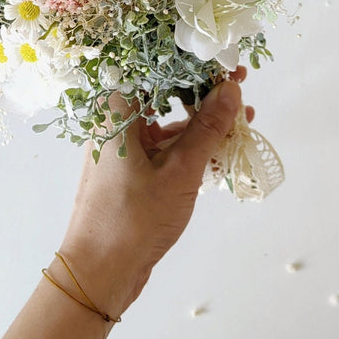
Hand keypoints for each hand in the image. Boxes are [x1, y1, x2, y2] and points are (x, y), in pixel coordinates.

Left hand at [55, 68, 253, 318]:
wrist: (97, 274)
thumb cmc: (132, 218)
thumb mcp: (179, 171)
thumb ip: (207, 128)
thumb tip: (229, 88)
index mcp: (115, 111)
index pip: (157, 69)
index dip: (195, 65)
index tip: (228, 65)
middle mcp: (113, 123)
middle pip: (162, 94)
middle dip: (203, 92)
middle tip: (240, 88)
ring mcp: (120, 149)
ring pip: (165, 123)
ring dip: (200, 123)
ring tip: (241, 122)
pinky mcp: (128, 172)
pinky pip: (162, 148)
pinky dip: (189, 148)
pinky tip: (219, 151)